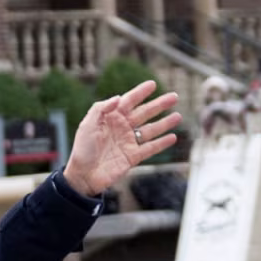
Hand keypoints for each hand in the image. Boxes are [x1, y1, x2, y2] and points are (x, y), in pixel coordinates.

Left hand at [62, 81, 182, 197]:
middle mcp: (121, 128)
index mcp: (110, 118)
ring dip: (165, 123)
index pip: (128, 101)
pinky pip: (150, 148)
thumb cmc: (82, 150)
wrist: (83, 176)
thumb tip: (118, 97)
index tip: (152, 84)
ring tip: (178, 116)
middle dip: (159, 105)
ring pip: (151, 130)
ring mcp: (128, 142)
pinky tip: (172, 137)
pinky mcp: (132, 157)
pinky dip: (162, 143)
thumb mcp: (87, 125)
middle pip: (144, 113)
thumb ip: (101, 108)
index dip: (140, 92)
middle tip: (174, 96)